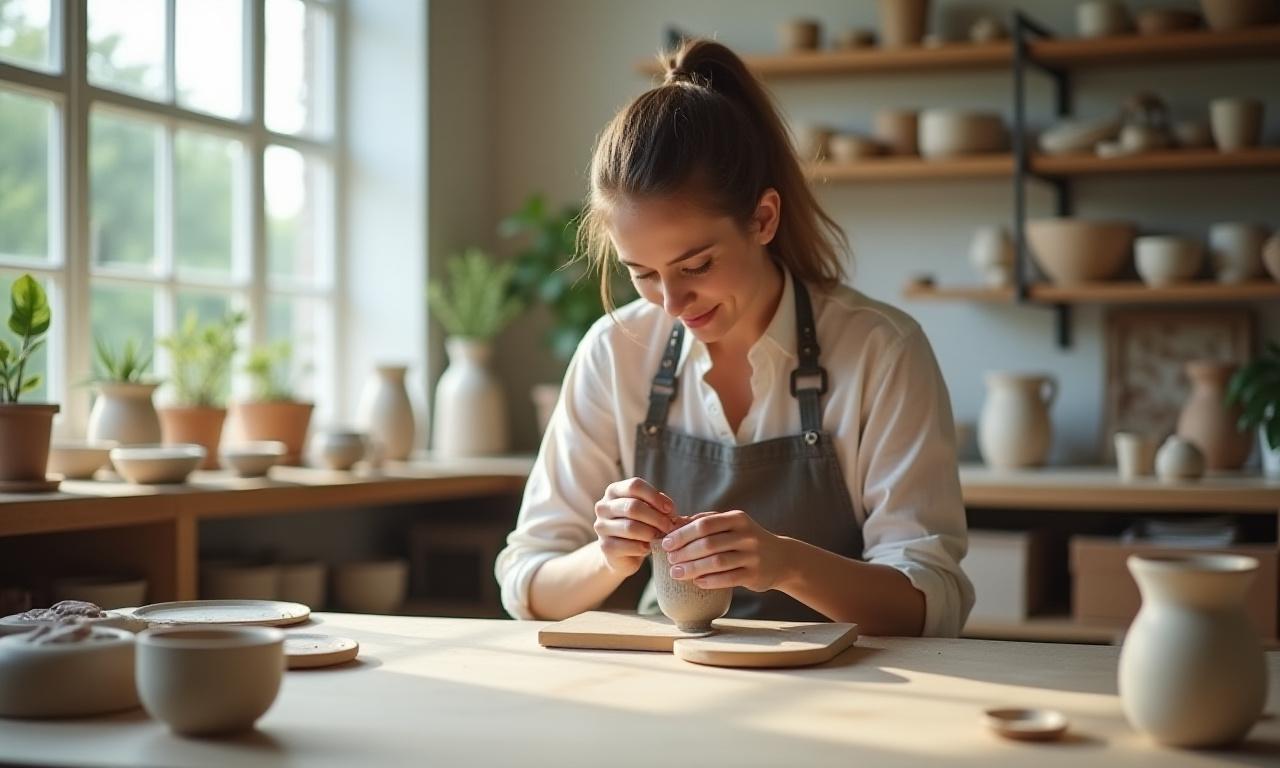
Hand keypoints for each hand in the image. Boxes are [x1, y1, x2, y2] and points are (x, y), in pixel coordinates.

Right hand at [593, 478, 676, 575]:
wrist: (623, 553)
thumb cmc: (640, 525)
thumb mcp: (650, 510)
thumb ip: (659, 505)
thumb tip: (669, 509)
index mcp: (614, 491)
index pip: (634, 486)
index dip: (655, 496)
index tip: (669, 509)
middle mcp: (603, 507)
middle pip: (633, 507)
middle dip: (656, 518)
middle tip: (669, 527)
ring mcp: (601, 527)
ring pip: (630, 527)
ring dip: (651, 533)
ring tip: (661, 537)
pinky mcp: (605, 547)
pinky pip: (629, 546)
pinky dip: (644, 547)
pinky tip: (649, 548)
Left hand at [660, 510, 787, 591]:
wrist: (781, 558)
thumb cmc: (746, 540)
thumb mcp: (730, 525)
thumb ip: (705, 522)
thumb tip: (673, 523)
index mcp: (737, 518)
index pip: (704, 524)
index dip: (682, 534)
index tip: (666, 543)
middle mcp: (746, 535)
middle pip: (708, 544)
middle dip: (685, 553)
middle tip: (669, 560)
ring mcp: (752, 555)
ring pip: (717, 562)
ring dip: (693, 568)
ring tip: (676, 573)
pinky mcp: (755, 574)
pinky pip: (729, 578)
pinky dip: (710, 581)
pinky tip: (697, 582)